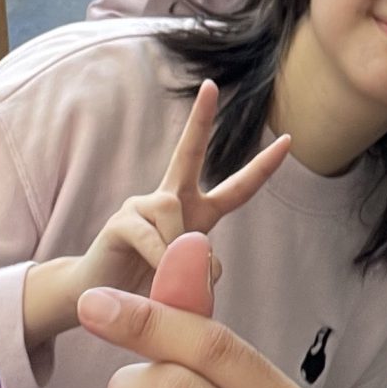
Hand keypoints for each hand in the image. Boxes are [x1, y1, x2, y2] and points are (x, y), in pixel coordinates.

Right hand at [20, 84, 289, 351]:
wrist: (97, 302)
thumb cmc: (146, 287)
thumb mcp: (185, 283)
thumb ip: (203, 272)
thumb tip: (200, 258)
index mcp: (195, 213)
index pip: (236, 189)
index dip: (263, 168)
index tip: (289, 141)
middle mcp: (169, 200)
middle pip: (188, 152)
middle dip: (200, 119)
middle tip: (211, 85)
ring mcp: (141, 206)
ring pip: (175, 215)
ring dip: (178, 255)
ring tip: (166, 283)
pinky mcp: (120, 222)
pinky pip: (151, 237)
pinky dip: (160, 262)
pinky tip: (155, 280)